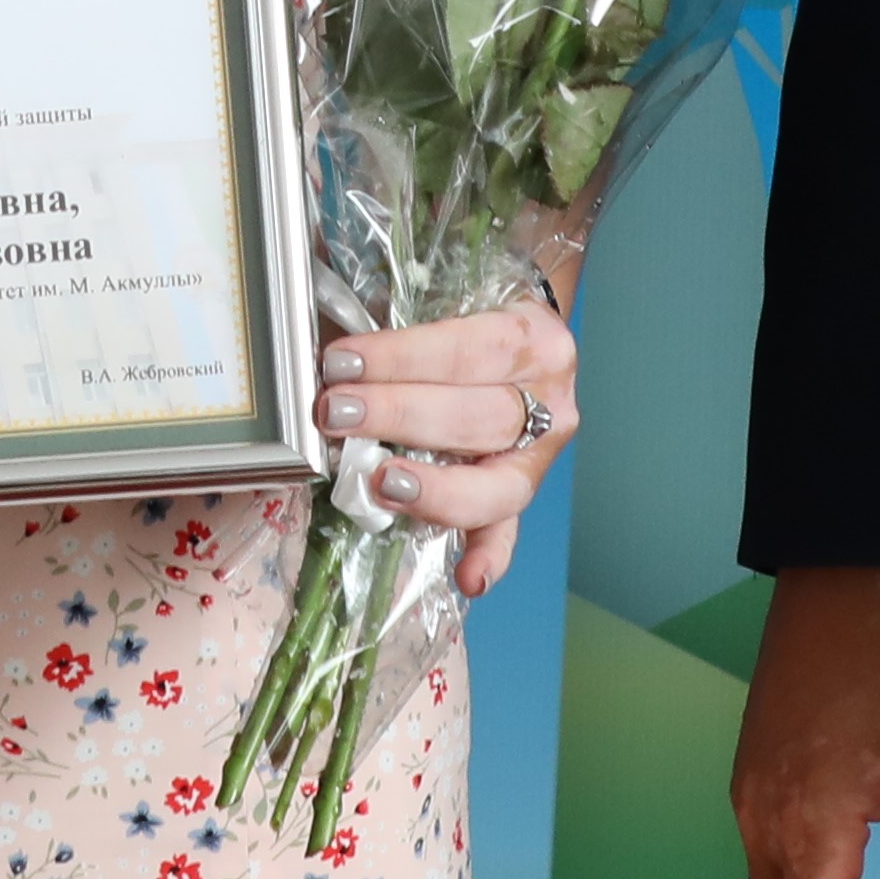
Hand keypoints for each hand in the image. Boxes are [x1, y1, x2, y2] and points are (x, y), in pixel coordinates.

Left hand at [320, 295, 581, 597]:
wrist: (521, 336)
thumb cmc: (468, 319)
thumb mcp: (446, 301)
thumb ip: (398, 318)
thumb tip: (328, 342)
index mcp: (533, 335)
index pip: (467, 348)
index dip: (402, 357)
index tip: (342, 362)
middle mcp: (550, 399)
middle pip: (478, 417)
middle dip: (401, 415)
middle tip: (339, 413)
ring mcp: (539, 456)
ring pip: (493, 481)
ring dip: (430, 487)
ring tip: (379, 481)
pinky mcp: (520, 494)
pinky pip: (507, 531)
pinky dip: (488, 556)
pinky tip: (468, 577)